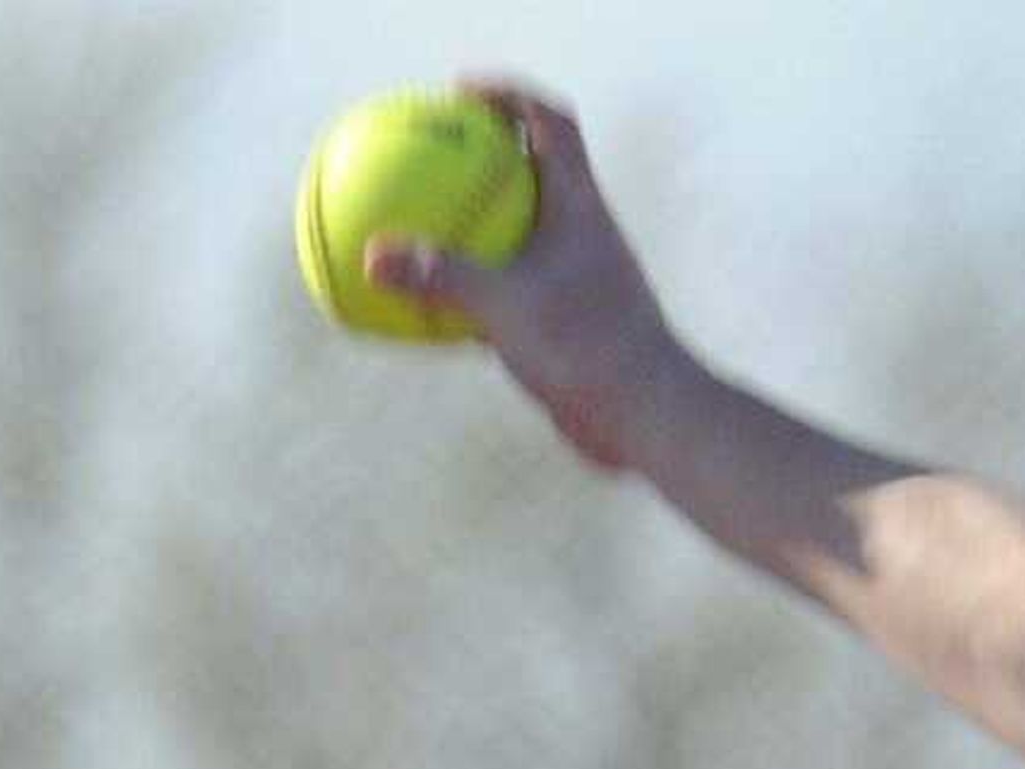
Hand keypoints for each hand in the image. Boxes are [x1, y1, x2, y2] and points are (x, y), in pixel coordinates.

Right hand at [359, 77, 688, 472]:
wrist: (651, 417)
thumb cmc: (590, 351)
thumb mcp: (507, 307)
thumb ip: (442, 276)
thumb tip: (374, 254)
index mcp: (581, 208)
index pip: (551, 126)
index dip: (508, 96)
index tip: (458, 94)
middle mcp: (585, 235)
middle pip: (534, 171)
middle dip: (483, 154)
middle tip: (425, 149)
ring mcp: (580, 279)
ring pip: (520, 235)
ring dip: (475, 225)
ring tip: (414, 223)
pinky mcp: (572, 322)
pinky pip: (512, 291)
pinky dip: (473, 289)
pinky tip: (423, 305)